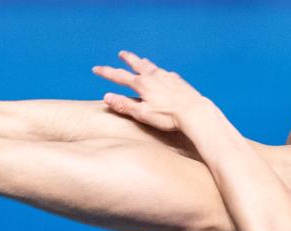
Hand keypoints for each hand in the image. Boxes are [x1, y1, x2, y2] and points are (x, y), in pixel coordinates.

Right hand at [92, 51, 209, 131]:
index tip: (96, 69)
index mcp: (142, 84)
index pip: (119, 76)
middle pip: (137, 64)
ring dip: (143, 62)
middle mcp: (153, 76)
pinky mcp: (178, 80)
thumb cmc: (168, 116)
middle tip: (121, 54)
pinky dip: (160, 71)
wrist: (194, 111)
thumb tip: (106, 97)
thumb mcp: (142, 113)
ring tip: (140, 60)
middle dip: (127, 59)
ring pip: (152, 66)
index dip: (106, 72)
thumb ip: (124, 105)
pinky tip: (163, 74)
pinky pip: (165, 73)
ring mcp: (166, 76)